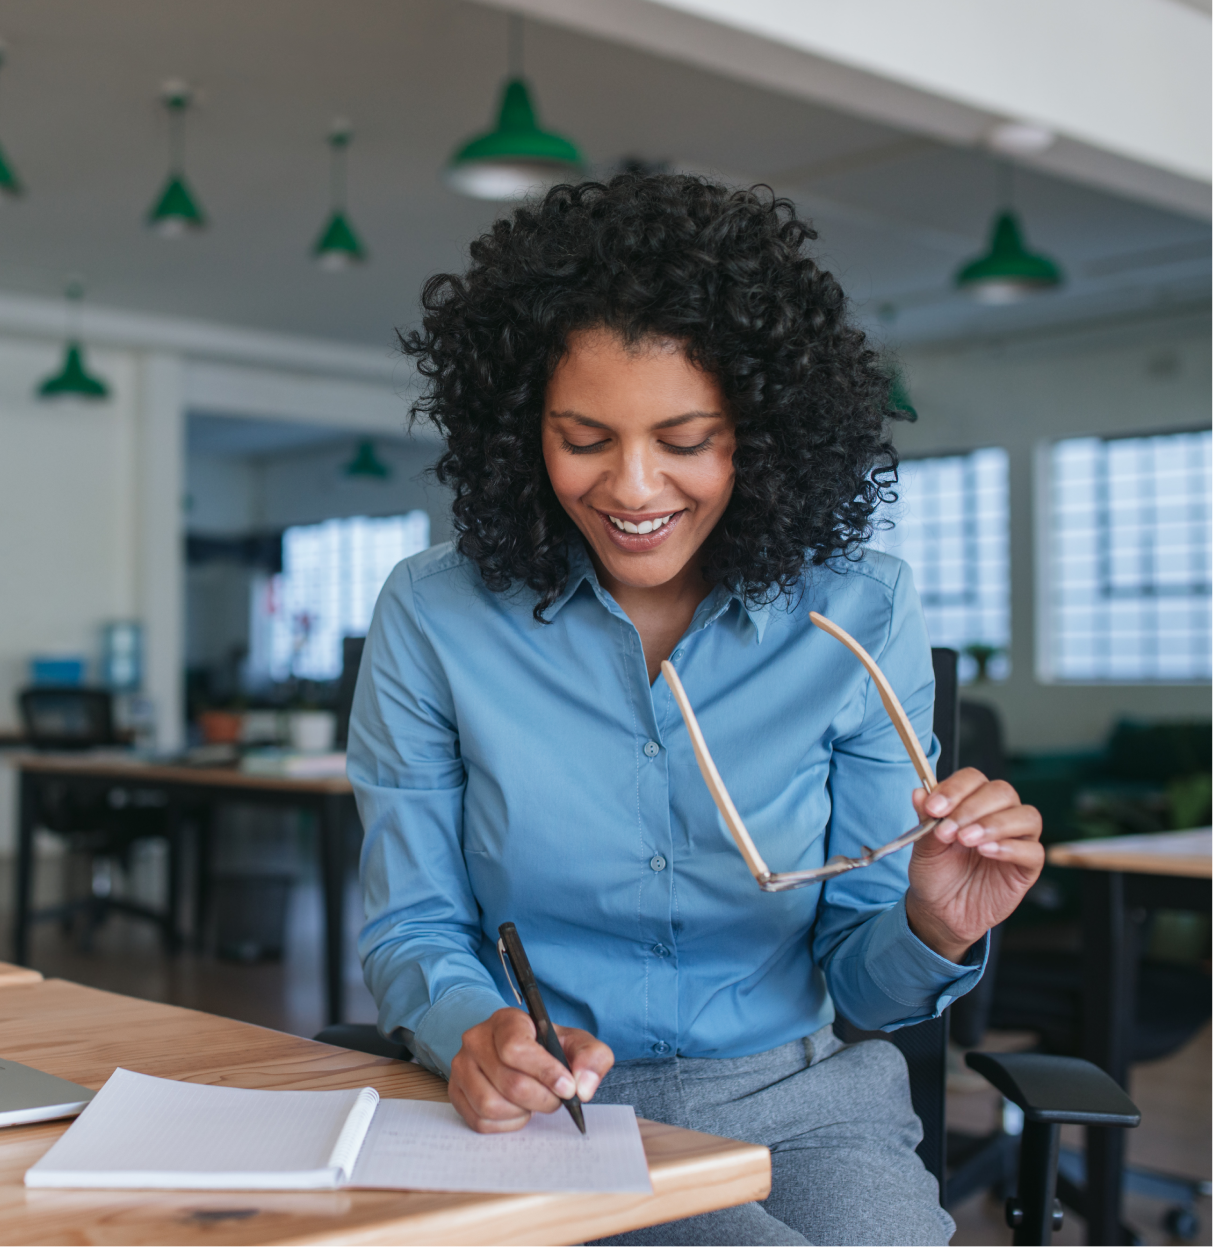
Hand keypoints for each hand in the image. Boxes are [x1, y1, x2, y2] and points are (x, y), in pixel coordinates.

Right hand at [449, 1007, 614, 1133]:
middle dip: (541, 1099)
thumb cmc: (548, 1047)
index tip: (567, 1088)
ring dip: (522, 1112)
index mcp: (506, 1020)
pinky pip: (480, 1122)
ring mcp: (461, 1066)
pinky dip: (507, 1124)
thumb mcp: (577, 1043)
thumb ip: (592, 1057)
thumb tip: (583, 1086)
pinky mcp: (456, 1093)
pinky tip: (518, 1110)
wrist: (519, 1051)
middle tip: (556, 1099)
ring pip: (492, 1106)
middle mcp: (476, 1039)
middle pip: (509, 1083)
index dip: (544, 1072)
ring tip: (535, 1102)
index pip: (516, 1049)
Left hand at [905, 768, 1042, 963]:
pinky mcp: (1028, 867)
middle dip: (972, 807)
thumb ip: (926, 820)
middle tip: (949, 830)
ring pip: (1025, 816)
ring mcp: (1016, 839)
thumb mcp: (924, 847)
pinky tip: (986, 852)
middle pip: (1002, 792)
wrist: (940, 911)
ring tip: (966, 840)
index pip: (973, 779)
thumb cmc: (935, 874)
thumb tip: (919, 792)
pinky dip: (1010, 848)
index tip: (933, 808)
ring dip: (994, 824)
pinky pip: (1033, 850)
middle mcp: (998, 815)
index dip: (955, 788)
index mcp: (971, 803)